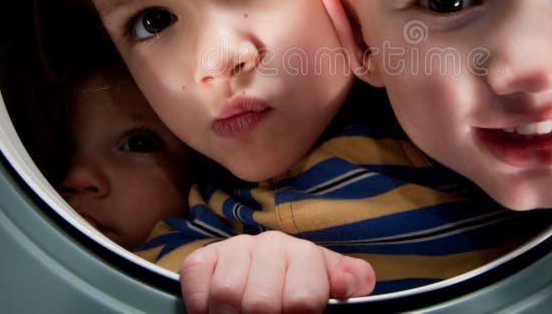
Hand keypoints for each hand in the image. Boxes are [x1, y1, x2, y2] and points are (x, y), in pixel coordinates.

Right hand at [179, 231, 375, 312]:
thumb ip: (348, 282)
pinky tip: (218, 310)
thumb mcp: (329, 286)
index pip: (302, 299)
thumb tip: (354, 282)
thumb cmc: (301, 287)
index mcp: (306, 255)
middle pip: (261, 303)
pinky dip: (203, 306)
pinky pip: (197, 283)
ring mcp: (237, 248)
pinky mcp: (204, 257)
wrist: (269, 271)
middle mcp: (272, 245)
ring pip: (227, 296)